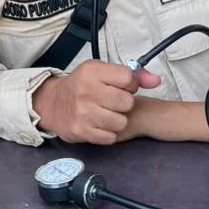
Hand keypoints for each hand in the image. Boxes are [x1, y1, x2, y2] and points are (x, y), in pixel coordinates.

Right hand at [31, 59, 161, 143]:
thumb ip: (133, 75)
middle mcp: (86, 91)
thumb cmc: (81, 85)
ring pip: (120, 122)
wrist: (53, 103)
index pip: (128, 78)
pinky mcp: (81, 131)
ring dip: (117, 120)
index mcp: (92, 72)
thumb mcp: (102, 71)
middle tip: (114, 102)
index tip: (122, 87)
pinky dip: (108, 133)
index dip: (130, 84)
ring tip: (108, 113)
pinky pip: (110, 137)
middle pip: (127, 102)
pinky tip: (101, 124)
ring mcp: (83, 113)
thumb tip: (155, 81)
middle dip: (125, 103)